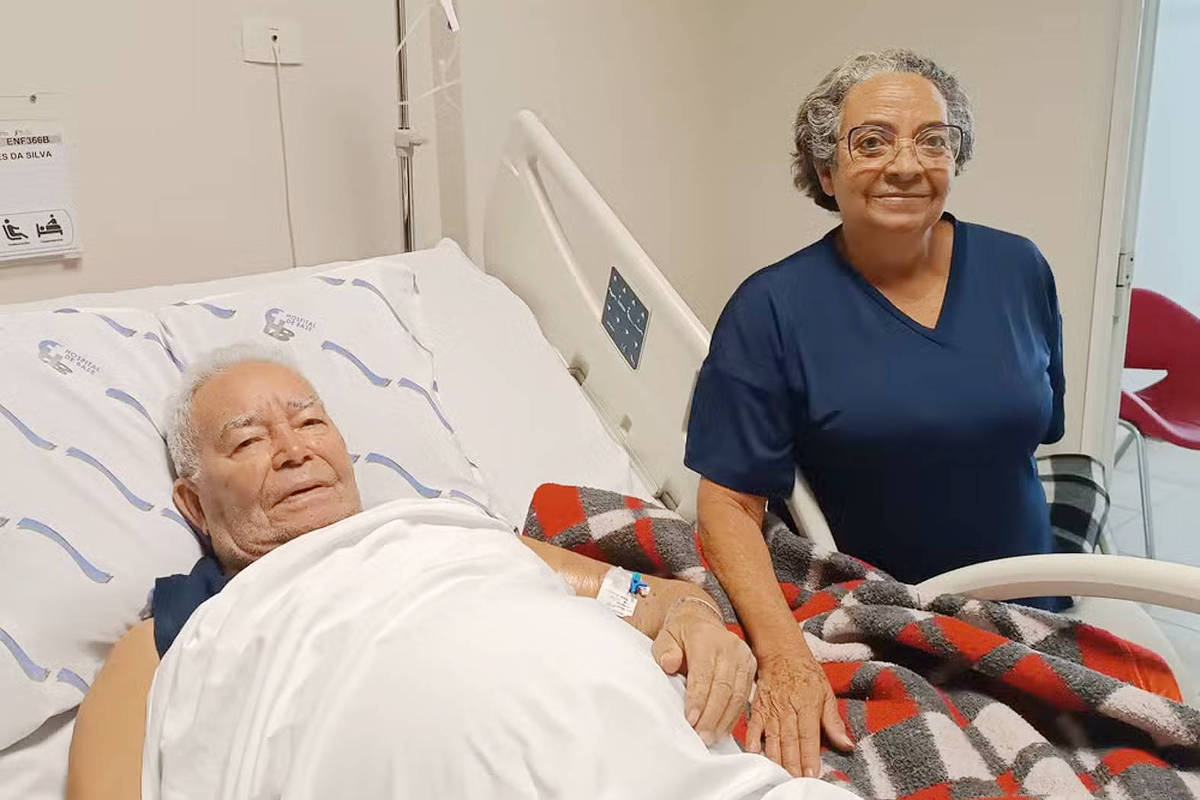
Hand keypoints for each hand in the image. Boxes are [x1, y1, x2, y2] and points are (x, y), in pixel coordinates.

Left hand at [652, 596, 755, 745]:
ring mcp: (744, 657)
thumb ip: (665, 650)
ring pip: (737, 695)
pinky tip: (722, 729)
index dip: (698, 699)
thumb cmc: (681, 633)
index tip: (690, 720)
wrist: (701, 620)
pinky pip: (745, 696)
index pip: (704, 673)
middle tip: (701, 736)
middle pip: (724, 688)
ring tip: (711, 737)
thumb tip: (669, 664)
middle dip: (712, 716)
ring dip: (724, 720)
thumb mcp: (665, 636)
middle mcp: (730, 647)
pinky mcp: (751, 667)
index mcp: (706, 638)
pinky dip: (733, 715)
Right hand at [745, 650, 852, 777]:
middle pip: (790, 741)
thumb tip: (846, 744)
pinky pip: (754, 726)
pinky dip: (753, 739)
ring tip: (780, 774)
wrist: (781, 652)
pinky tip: (755, 753)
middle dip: (792, 764)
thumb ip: (834, 721)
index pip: (808, 737)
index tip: (811, 774)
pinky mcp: (758, 707)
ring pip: (773, 737)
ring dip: (776, 758)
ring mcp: (771, 709)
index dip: (809, 757)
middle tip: (794, 781)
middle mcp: (788, 709)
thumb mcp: (826, 693)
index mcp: (807, 705)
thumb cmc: (806, 672)